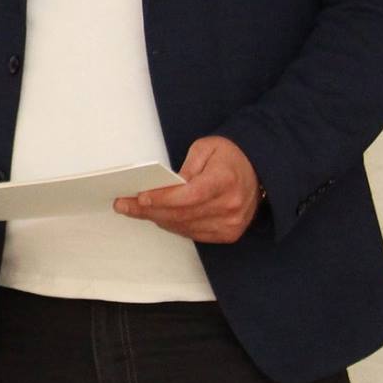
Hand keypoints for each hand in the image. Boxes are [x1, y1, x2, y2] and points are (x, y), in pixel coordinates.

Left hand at [115, 135, 259, 242]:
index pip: (190, 195)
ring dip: (157, 219)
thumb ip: (185, 167)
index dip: (163, 198)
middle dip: (149, 210)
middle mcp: (230, 205)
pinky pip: (194, 234)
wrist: (258, 170)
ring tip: (135, 210)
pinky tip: (159, 217)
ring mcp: (231, 222)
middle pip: (183, 214)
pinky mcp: (229, 233)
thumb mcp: (205, 148)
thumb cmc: (228, 156)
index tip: (141, 197)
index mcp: (225, 180)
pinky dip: (174, 226)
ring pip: (185, 227)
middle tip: (124, 205)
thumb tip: (164, 186)